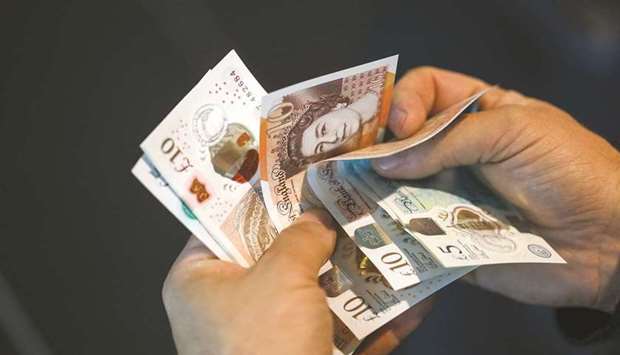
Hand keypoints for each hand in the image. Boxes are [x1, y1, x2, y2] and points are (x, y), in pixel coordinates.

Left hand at [163, 209, 432, 354]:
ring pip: (316, 288)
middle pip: (277, 251)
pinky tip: (411, 292)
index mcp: (200, 278)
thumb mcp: (279, 278)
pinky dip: (373, 314)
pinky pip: (341, 327)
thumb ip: (300, 237)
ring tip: (388, 230)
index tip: (298, 165)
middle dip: (319, 228)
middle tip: (351, 191)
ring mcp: (271, 334)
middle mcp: (230, 304)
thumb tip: (319, 218)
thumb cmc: (262, 347)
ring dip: (354, 268)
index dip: (262, 190)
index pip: (226, 218)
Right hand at [373, 67, 619, 311]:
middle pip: (398, 140)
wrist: (607, 242)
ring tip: (346, 197)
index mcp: (474, 112)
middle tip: (349, 163)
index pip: (423, 90)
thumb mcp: (515, 131)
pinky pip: (408, 230)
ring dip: (370, 190)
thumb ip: (447, 141)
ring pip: (394, 186)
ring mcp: (445, 194)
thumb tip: (381, 162)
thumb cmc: (567, 170)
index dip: (403, 100)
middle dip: (372, 147)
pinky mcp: (445, 237)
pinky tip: (366, 230)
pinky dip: (386, 230)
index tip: (399, 126)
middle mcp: (452, 151)